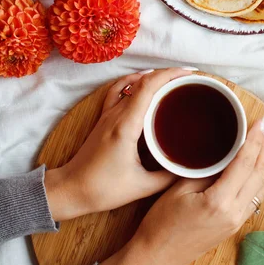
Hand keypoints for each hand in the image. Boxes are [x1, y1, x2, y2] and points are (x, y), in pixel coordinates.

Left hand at [45, 68, 194, 220]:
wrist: (72, 190)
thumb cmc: (104, 189)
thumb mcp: (143, 186)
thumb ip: (170, 176)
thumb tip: (191, 166)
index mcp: (126, 126)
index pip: (149, 87)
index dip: (170, 75)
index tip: (190, 74)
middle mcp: (116, 114)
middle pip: (143, 82)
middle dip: (168, 75)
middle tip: (190, 80)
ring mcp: (108, 115)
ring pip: (132, 84)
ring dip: (154, 78)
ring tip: (173, 80)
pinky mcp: (104, 119)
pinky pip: (118, 91)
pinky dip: (132, 82)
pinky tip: (143, 81)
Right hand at [100, 118, 263, 264]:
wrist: (156, 257)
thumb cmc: (161, 223)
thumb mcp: (179, 189)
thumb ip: (205, 171)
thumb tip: (223, 154)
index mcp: (220, 201)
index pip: (245, 163)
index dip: (255, 140)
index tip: (260, 122)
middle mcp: (235, 213)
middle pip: (260, 175)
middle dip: (263, 149)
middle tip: (261, 128)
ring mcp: (237, 222)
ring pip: (262, 188)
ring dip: (263, 165)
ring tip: (258, 144)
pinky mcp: (234, 227)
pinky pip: (255, 199)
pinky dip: (257, 179)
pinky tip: (251, 169)